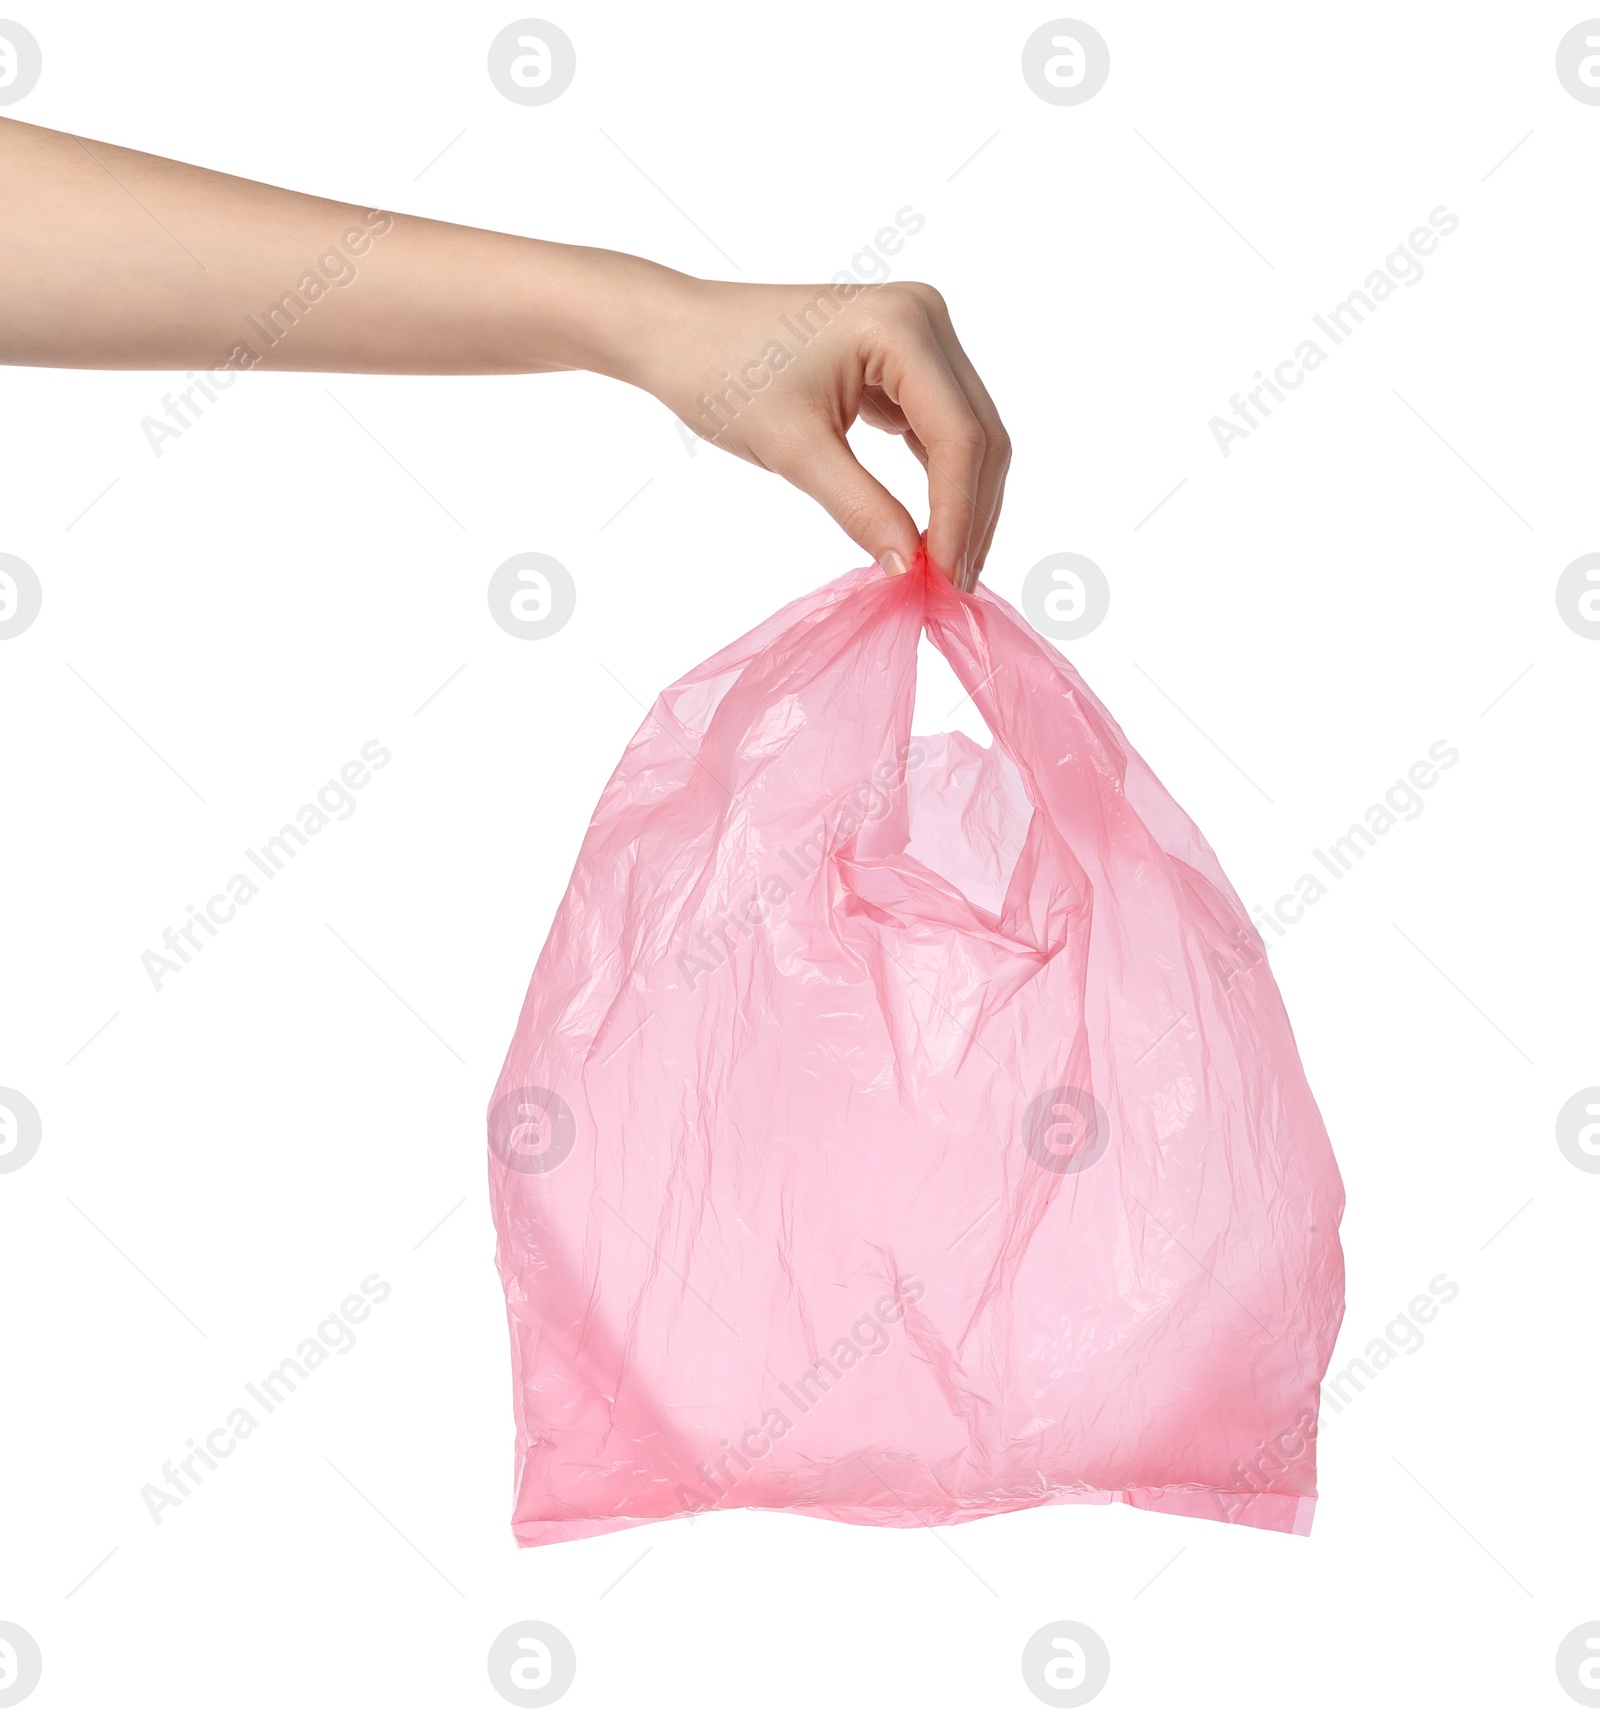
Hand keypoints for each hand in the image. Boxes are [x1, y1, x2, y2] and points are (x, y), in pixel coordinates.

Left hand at [621, 277, 1008, 591]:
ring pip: (967, 433)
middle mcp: (925, 317)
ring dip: (962, 502)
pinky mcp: (904, 358)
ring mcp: (918, 335)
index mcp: (901, 326)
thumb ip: (860, 508)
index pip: (957, 435)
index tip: (945, 580)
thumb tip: (911, 569)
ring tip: (945, 568)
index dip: (958, 515)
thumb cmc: (723, 377)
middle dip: (970, 514)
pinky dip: (939, 480)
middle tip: (952, 586)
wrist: (678, 333)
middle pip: (978, 433)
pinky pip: (940, 427)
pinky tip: (929, 531)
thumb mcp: (794, 451)